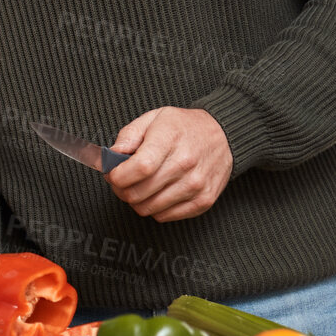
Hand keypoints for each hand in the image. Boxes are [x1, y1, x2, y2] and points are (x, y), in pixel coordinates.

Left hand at [107, 107, 232, 220]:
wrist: (223, 135)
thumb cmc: (185, 127)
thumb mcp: (153, 118)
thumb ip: (128, 136)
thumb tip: (111, 156)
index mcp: (169, 141)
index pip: (138, 169)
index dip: (117, 176)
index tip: (112, 174)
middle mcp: (185, 165)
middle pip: (138, 193)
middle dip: (121, 190)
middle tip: (122, 181)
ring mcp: (196, 186)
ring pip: (148, 208)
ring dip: (136, 200)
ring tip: (139, 186)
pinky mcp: (203, 202)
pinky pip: (165, 216)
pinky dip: (154, 208)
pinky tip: (156, 193)